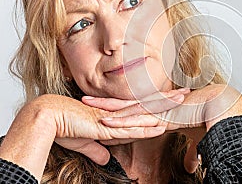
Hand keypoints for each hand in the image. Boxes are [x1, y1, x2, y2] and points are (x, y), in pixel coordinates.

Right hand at [32, 89, 186, 164]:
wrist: (47, 118)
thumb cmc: (64, 127)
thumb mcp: (86, 143)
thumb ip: (98, 149)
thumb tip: (106, 158)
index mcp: (115, 114)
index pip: (142, 108)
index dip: (158, 103)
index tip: (172, 98)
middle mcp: (117, 113)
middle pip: (148, 105)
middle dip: (168, 99)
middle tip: (186, 91)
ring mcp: (113, 119)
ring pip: (143, 112)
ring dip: (162, 108)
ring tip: (181, 101)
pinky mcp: (106, 127)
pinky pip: (130, 128)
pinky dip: (146, 128)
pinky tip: (160, 127)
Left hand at [82, 84, 241, 171]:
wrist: (221, 107)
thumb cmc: (211, 119)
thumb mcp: (197, 140)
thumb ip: (190, 153)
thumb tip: (190, 166)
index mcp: (161, 112)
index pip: (135, 111)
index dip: (119, 111)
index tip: (104, 111)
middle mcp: (156, 108)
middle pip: (124, 104)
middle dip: (104, 103)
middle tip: (85, 100)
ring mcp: (157, 109)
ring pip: (125, 107)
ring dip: (104, 107)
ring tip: (85, 103)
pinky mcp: (162, 114)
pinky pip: (137, 116)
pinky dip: (120, 118)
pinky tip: (105, 119)